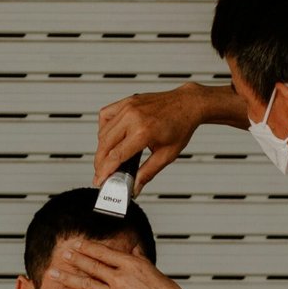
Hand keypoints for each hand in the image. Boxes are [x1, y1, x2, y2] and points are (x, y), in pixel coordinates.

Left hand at [49, 239, 193, 288]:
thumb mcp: (154, 271)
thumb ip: (141, 259)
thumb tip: (135, 250)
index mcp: (131, 264)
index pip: (103, 252)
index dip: (87, 248)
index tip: (76, 244)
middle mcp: (120, 276)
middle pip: (91, 265)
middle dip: (74, 259)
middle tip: (61, 254)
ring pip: (85, 282)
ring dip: (67, 277)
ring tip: (54, 273)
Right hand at [93, 83, 207, 191]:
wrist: (188, 104)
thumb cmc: (181, 126)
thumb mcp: (167, 155)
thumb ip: (148, 173)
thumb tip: (135, 186)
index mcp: (144, 131)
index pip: (116, 155)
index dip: (105, 171)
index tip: (100, 180)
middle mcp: (133, 117)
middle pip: (105, 145)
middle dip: (100, 163)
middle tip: (102, 173)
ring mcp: (128, 107)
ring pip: (102, 132)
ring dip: (101, 148)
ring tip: (108, 158)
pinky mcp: (126, 102)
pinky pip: (105, 116)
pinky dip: (103, 129)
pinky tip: (110, 137)